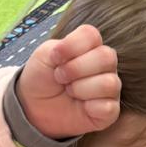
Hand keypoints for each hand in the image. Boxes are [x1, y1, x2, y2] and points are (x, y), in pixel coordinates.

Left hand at [15, 25, 120, 139]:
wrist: (35, 106)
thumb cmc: (42, 77)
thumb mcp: (44, 55)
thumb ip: (61, 46)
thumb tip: (79, 56)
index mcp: (90, 47)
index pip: (92, 35)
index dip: (72, 45)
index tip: (55, 57)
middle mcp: (105, 65)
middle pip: (106, 57)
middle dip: (76, 68)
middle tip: (60, 77)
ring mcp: (110, 88)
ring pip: (109, 83)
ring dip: (81, 88)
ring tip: (69, 91)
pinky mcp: (110, 111)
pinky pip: (109, 107)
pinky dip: (90, 107)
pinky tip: (81, 107)